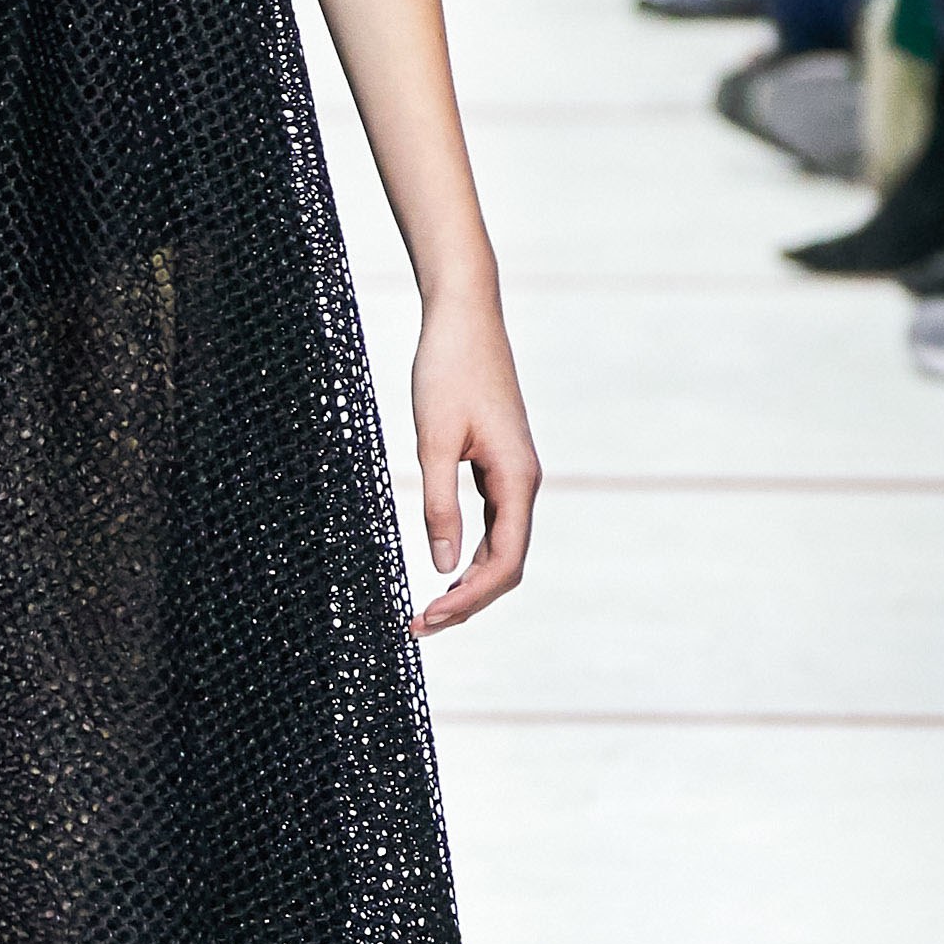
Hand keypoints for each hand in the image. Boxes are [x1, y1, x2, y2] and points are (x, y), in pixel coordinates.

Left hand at [410, 291, 538, 635]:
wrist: (464, 316)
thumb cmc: (447, 369)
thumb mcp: (433, 439)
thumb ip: (439, 503)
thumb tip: (442, 564)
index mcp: (516, 478)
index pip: (505, 561)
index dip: (469, 598)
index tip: (428, 617)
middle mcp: (524, 482)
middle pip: (507, 564)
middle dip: (468, 601)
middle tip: (419, 627)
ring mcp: (514, 474)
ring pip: (503, 547)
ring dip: (470, 582)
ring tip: (430, 610)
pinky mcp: (500, 464)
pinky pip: (495, 524)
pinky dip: (473, 554)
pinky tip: (446, 566)